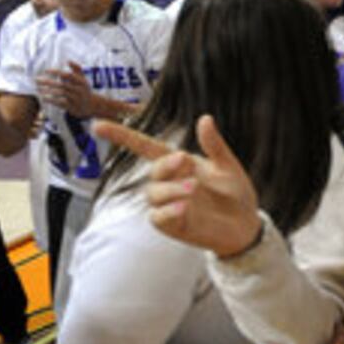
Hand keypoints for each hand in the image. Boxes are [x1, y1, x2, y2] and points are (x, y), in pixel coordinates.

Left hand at [36, 61, 98, 117]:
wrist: (92, 106)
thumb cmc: (84, 89)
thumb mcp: (83, 78)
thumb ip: (77, 69)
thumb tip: (68, 60)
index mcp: (81, 81)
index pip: (67, 75)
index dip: (56, 72)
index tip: (45, 70)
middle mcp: (79, 90)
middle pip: (62, 84)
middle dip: (48, 82)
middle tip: (36, 80)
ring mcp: (76, 99)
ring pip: (60, 94)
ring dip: (48, 91)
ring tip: (38, 89)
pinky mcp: (72, 107)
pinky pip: (60, 103)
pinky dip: (51, 100)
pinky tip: (44, 98)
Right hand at [94, 114, 262, 256]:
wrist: (246, 225)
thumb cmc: (235, 193)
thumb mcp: (228, 166)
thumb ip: (215, 145)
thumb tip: (205, 118)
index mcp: (180, 164)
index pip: (145, 147)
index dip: (122, 136)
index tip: (98, 126)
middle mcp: (170, 183)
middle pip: (153, 171)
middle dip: (166, 165)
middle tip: (186, 163)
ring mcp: (168, 204)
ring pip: (154, 194)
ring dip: (171, 189)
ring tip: (194, 188)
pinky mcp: (172, 225)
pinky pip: (158, 217)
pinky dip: (168, 210)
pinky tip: (184, 207)